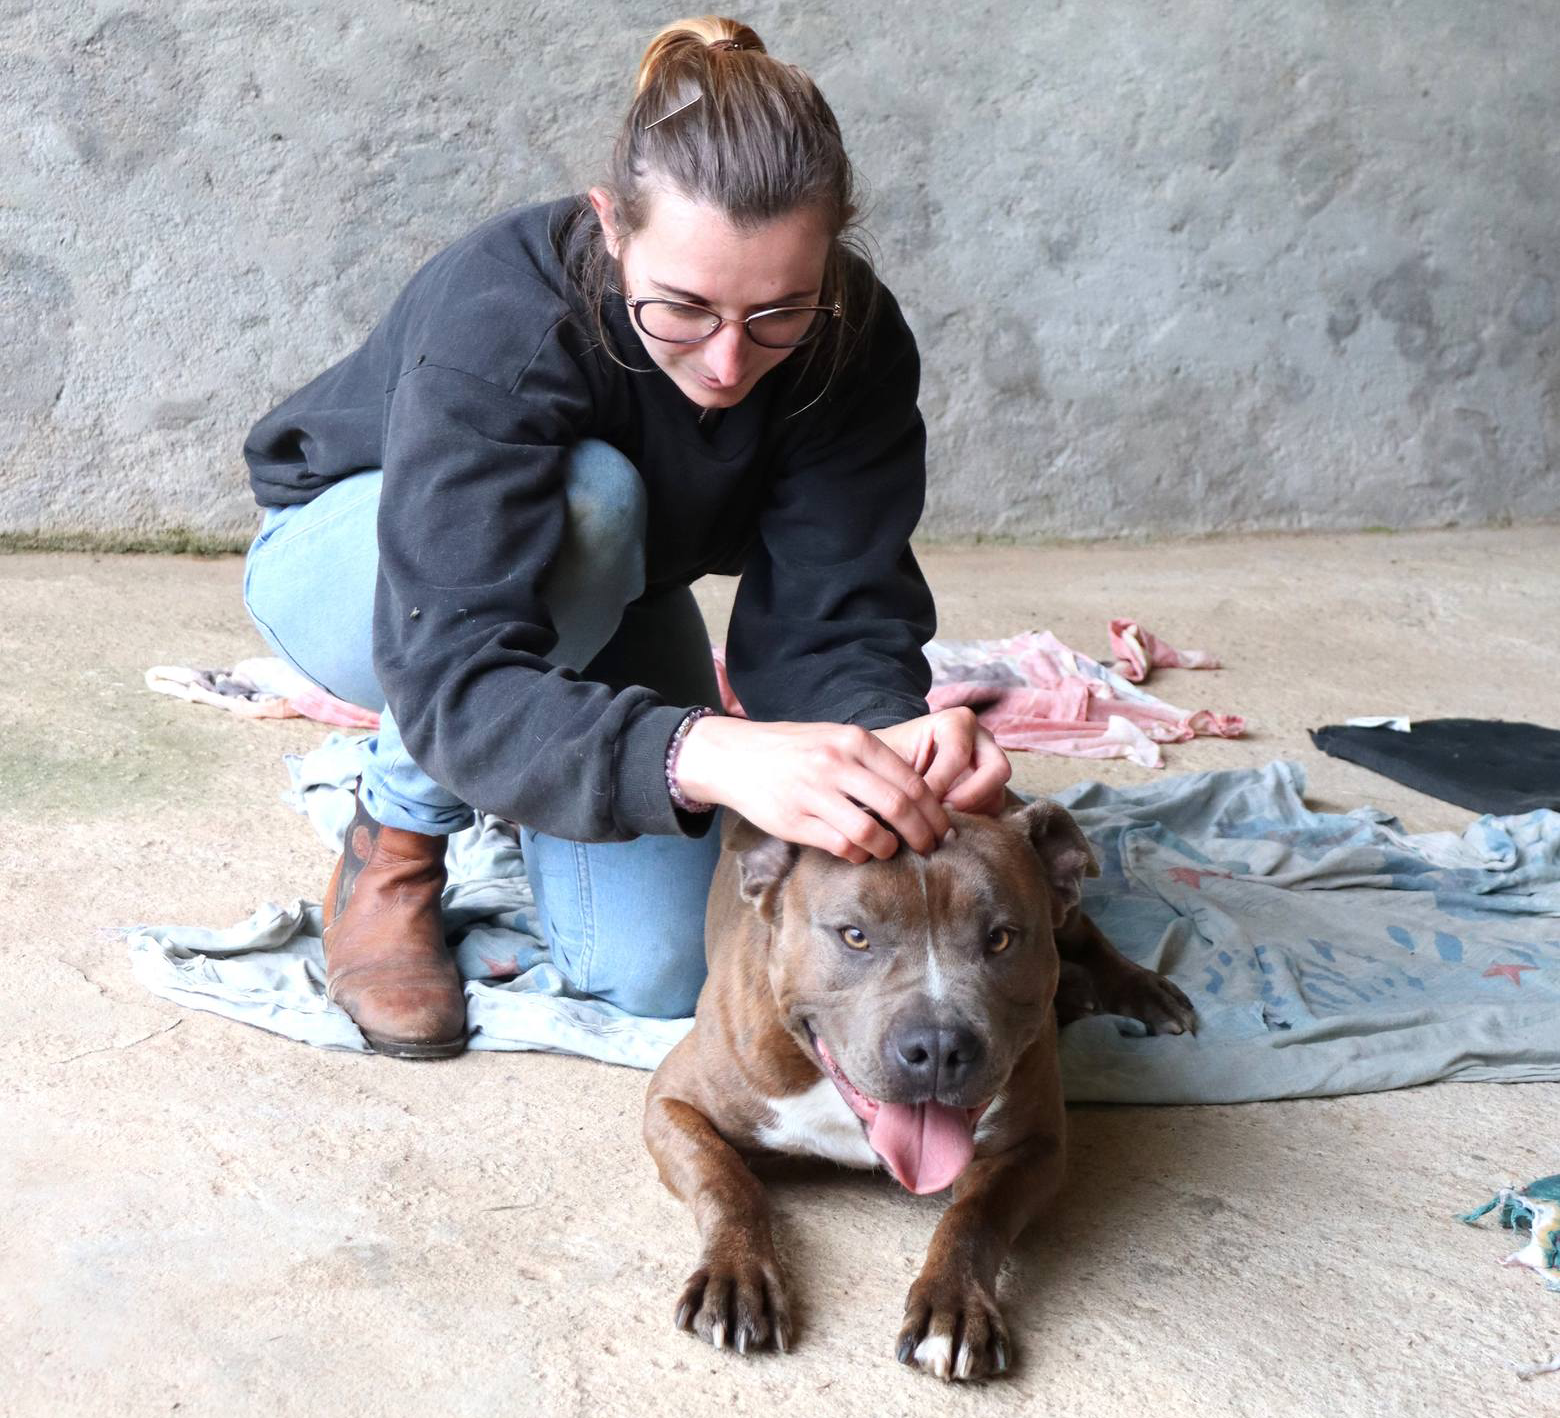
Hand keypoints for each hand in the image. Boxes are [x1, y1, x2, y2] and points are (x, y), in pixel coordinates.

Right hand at [672, 715, 951, 863]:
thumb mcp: (835, 738)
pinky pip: (840, 846)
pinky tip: (858, 853)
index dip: (934, 810)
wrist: (734, 755)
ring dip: (889, 848)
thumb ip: (871, 761)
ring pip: (871, 832)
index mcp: (853, 740)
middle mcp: (835, 764)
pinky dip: (857, 855)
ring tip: (890, 851)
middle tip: (930, 847)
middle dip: (923, 834)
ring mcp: (813, 793)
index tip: (943, 826)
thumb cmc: (793, 749)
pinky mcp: (794, 820)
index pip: (911, 780)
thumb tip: (918, 795)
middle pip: (899, 808)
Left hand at [872, 708, 1009, 816]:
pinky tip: (944, 828)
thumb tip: (905, 807)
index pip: (958, 753)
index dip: (939, 782)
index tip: (916, 802)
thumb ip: (899, 774)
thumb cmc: (890, 756)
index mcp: (957, 722)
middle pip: (997, 769)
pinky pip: (993, 812)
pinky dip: (972, 823)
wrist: (893, 763)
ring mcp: (991, 767)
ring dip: (971, 813)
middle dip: (970, 796)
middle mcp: (982, 741)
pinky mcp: (992, 792)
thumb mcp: (889, 757)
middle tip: (941, 814)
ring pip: (998, 794)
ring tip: (939, 824)